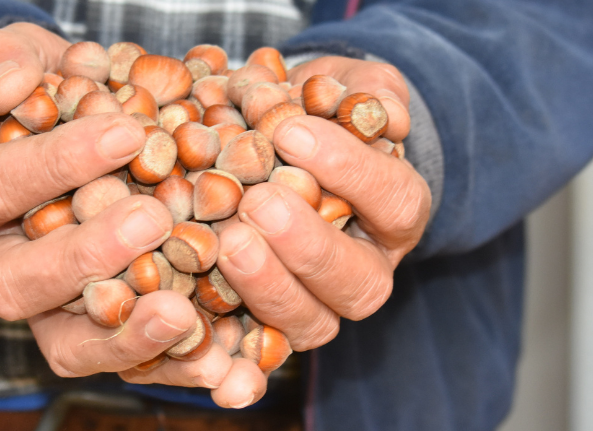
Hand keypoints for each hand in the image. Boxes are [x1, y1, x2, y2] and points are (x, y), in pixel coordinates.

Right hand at [0, 23, 248, 405]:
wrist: (67, 139)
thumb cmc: (44, 96)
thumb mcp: (16, 59)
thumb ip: (2, 60)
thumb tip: (8, 87)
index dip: (56, 164)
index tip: (126, 133)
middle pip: (20, 284)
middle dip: (88, 255)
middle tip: (153, 219)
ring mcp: (45, 311)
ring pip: (67, 345)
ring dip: (127, 336)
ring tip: (184, 315)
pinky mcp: (97, 335)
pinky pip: (125, 364)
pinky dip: (172, 366)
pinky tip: (222, 361)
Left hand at [213, 56, 430, 351]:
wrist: (272, 143)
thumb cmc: (313, 111)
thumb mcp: (345, 86)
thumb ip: (368, 91)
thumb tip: (387, 115)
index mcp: (394, 213)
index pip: (395, 201)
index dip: (349, 171)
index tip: (290, 131)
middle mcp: (363, 269)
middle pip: (358, 282)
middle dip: (308, 245)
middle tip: (257, 203)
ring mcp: (316, 305)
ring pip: (310, 323)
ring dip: (268, 287)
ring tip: (226, 241)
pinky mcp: (266, 326)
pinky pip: (254, 347)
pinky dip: (231, 346)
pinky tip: (203, 327)